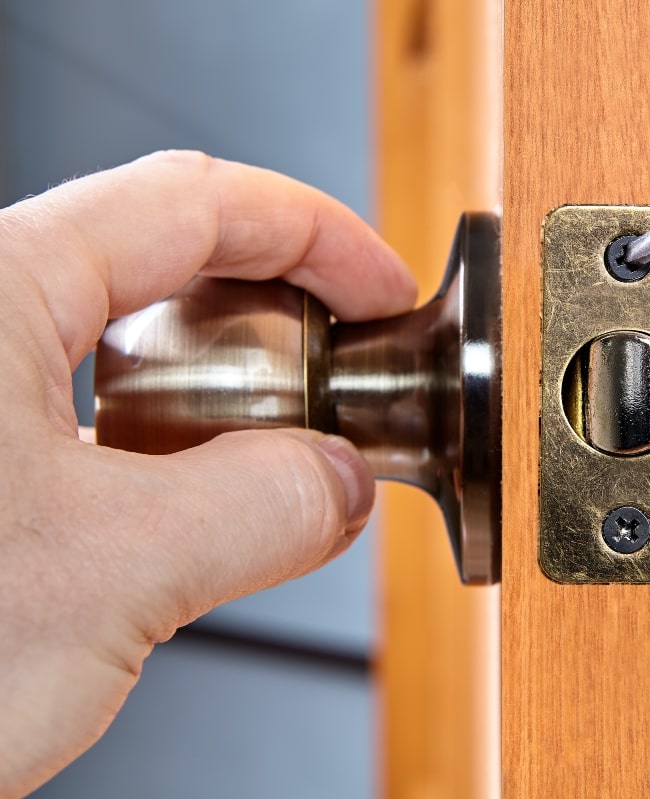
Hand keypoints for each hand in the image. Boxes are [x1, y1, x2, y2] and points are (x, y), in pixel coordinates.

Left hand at [0, 151, 415, 796]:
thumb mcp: (108, 575)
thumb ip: (261, 510)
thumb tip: (339, 482)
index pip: (195, 203)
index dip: (318, 237)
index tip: (384, 290)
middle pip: (166, 264)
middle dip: (279, 320)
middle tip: (344, 385)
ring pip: (131, 353)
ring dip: (228, 401)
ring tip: (281, 466)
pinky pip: (98, 423)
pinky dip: (175, 455)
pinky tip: (202, 514)